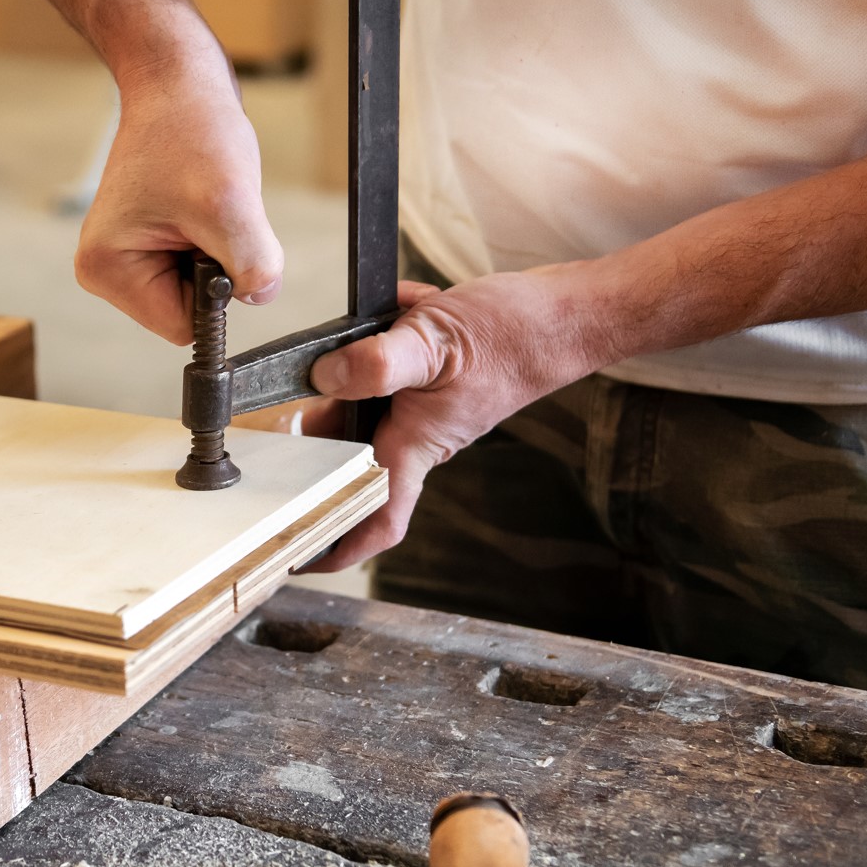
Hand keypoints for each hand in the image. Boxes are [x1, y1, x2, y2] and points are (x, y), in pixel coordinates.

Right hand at [74, 64, 282, 343]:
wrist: (179, 83)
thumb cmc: (191, 130)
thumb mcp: (230, 203)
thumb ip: (252, 266)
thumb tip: (260, 296)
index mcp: (106, 271)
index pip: (182, 327)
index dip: (213, 291)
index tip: (212, 235)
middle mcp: (106, 270)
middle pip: (188, 310)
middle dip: (214, 267)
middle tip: (209, 212)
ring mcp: (127, 256)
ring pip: (198, 289)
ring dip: (217, 250)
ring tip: (204, 200)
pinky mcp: (148, 242)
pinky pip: (199, 266)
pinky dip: (214, 237)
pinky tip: (200, 200)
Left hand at [297, 267, 608, 571]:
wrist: (567, 315)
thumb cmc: (516, 334)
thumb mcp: (434, 341)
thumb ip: (376, 363)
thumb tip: (325, 379)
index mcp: (418, 443)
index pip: (378, 516)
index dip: (340, 546)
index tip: (301, 556)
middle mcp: (419, 436)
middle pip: (351, 453)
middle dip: (326, 421)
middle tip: (299, 398)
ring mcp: (425, 411)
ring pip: (366, 398)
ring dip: (362, 359)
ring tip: (381, 327)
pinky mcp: (431, 384)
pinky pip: (390, 365)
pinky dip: (388, 334)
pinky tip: (403, 310)